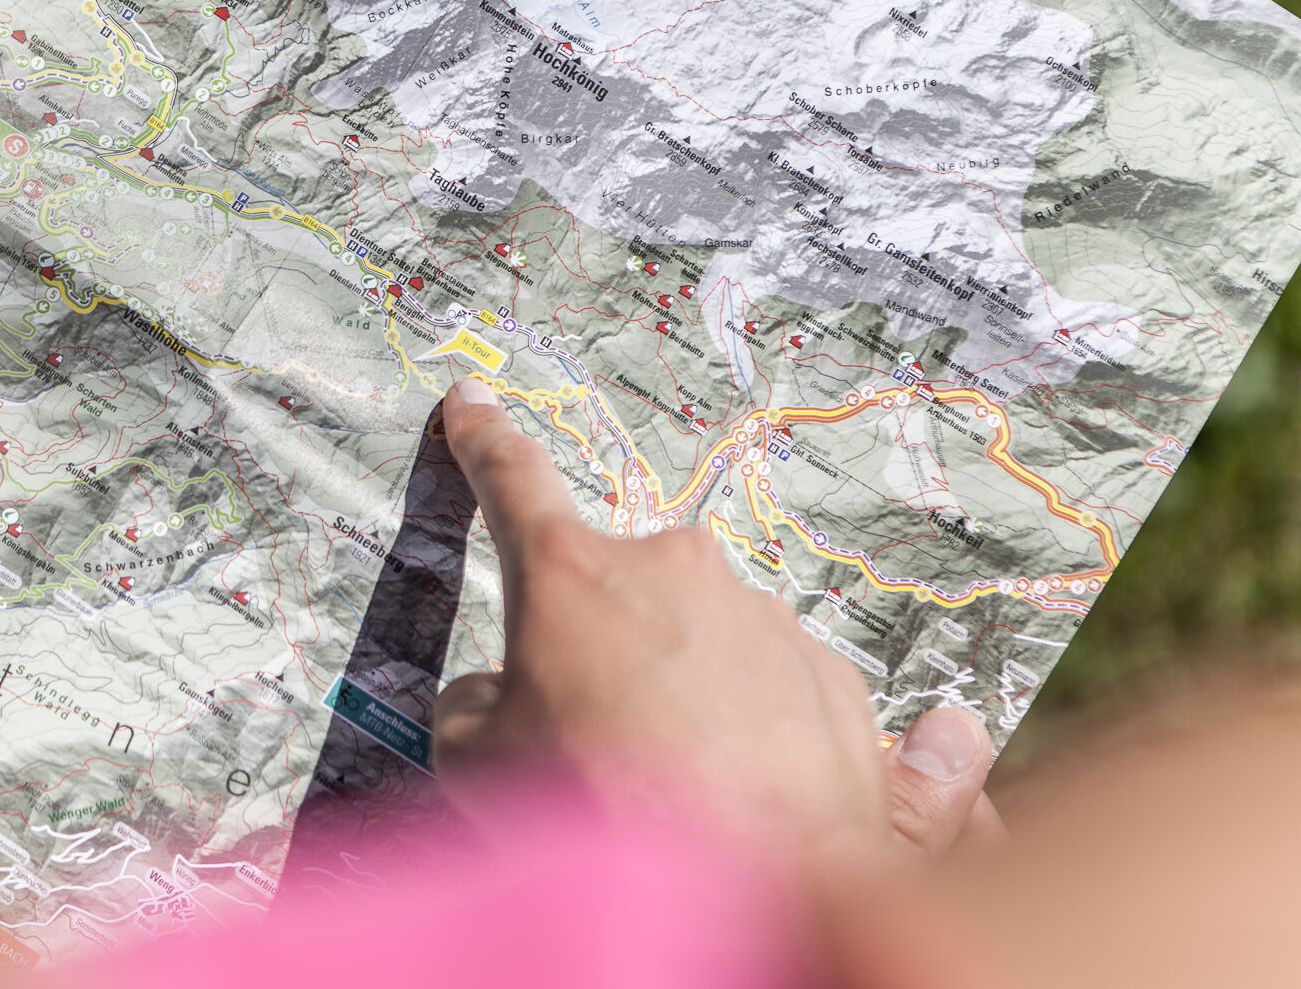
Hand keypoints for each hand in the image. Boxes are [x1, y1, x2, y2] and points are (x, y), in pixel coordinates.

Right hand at [432, 378, 998, 862]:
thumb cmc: (611, 818)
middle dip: (605, 651)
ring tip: (675, 787)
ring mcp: (759, 616)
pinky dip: (756, 736)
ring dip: (684, 698)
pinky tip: (746, 797)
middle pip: (618, 591)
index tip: (474, 407)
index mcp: (571, 576)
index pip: (511, 482)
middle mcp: (672, 571)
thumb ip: (472, 708)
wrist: (767, 893)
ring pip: (699, 644)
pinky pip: (773, 691)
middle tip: (594, 734)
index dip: (483, 442)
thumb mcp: (478, 766)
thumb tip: (491, 701)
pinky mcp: (827, 672)